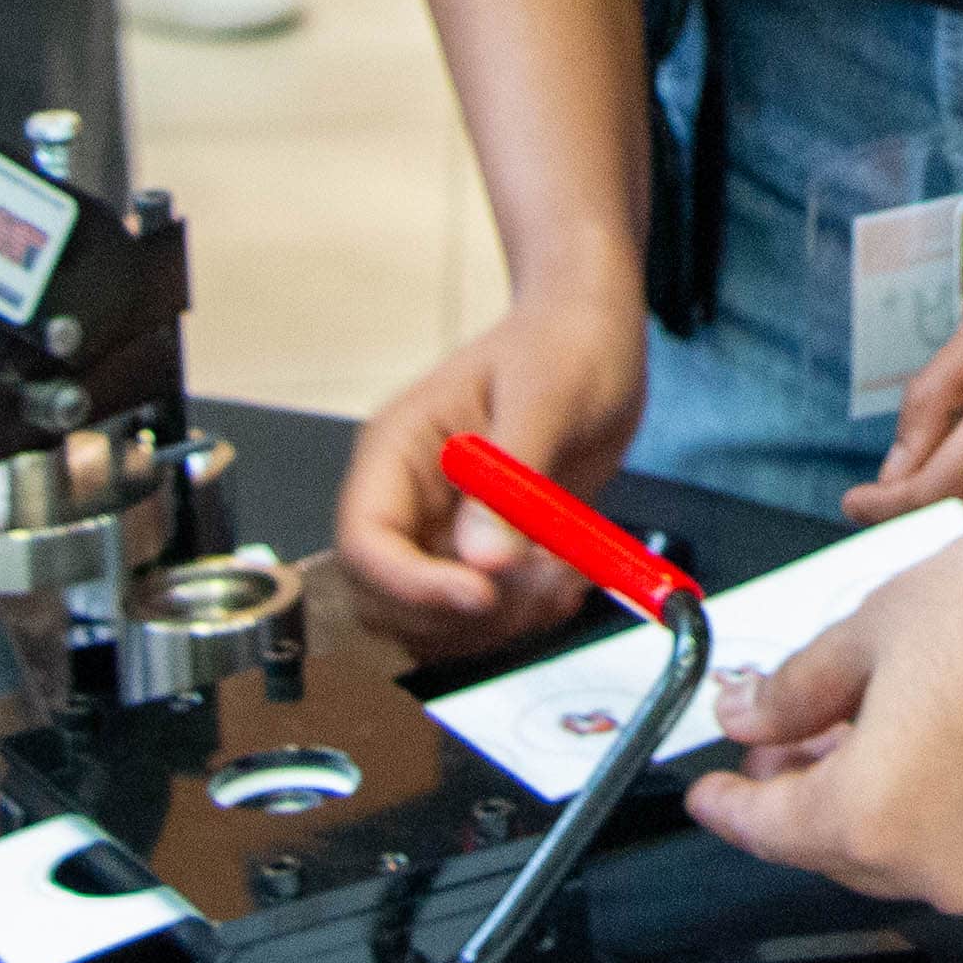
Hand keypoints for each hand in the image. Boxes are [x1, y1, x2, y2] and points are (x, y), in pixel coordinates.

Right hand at [330, 293, 650, 652]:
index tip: (480, 593)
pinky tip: (565, 580)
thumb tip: (483, 560)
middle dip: (460, 614)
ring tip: (562, 577)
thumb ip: (512, 478)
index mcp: (397, 450)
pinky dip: (522, 618)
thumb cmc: (563, 342)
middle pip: (388, 600)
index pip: (365, 541)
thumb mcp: (546, 396)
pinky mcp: (485, 554)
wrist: (597, 339)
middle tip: (535, 586)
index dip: (411, 584)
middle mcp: (410, 500)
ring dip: (499, 623)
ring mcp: (444, 532)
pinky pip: (482, 617)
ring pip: (433, 623)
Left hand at [686, 493, 962, 911]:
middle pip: (843, 845)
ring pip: (918, 844)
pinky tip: (958, 733)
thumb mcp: (880, 624)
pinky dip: (955, 797)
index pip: (771, 829)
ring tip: (878, 721)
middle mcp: (939, 866)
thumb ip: (800, 688)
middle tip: (792, 734)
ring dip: (886, 793)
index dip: (731, 804)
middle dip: (810, 789)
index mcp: (872, 817)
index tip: (713, 790)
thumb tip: (752, 713)